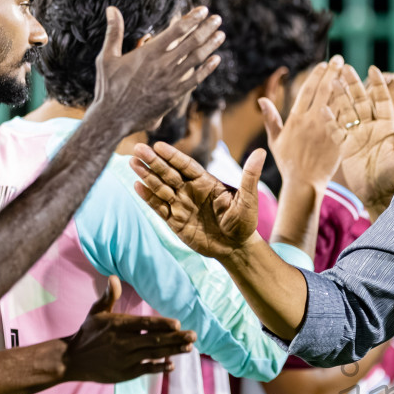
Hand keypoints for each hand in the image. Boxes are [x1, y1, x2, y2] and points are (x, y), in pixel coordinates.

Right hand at [62, 276, 196, 382]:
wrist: (71, 359)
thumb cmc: (88, 332)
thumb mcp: (96, 312)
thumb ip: (109, 296)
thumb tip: (114, 277)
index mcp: (118, 325)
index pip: (144, 324)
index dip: (162, 324)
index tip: (178, 324)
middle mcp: (122, 342)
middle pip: (154, 340)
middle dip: (176, 338)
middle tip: (194, 335)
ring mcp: (124, 359)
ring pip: (153, 355)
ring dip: (173, 352)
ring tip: (189, 348)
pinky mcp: (124, 373)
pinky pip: (145, 370)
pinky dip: (159, 368)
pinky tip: (172, 365)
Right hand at [90, 5, 224, 135]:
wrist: (114, 118)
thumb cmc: (108, 87)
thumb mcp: (107, 58)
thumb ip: (114, 32)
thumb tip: (112, 9)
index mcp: (148, 53)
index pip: (176, 30)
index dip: (192, 18)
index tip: (202, 10)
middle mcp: (163, 65)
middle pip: (191, 42)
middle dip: (206, 28)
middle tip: (217, 18)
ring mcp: (171, 81)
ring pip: (197, 59)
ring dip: (210, 45)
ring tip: (221, 34)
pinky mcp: (175, 95)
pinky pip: (195, 79)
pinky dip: (207, 69)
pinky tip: (216, 59)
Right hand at [133, 142, 265, 260]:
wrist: (236, 248)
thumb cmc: (244, 223)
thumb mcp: (249, 199)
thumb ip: (250, 176)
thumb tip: (262, 152)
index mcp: (206, 183)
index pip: (186, 165)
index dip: (173, 156)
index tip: (159, 145)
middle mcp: (191, 191)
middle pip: (169, 173)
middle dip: (153, 162)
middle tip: (137, 148)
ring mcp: (181, 205)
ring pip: (160, 188)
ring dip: (146, 176)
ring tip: (132, 163)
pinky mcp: (175, 221)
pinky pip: (159, 208)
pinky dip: (148, 198)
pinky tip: (137, 186)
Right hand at [260, 55, 345, 190]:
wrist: (304, 183)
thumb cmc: (288, 163)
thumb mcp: (275, 141)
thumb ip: (271, 119)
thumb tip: (262, 100)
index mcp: (296, 118)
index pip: (307, 90)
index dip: (316, 75)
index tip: (323, 64)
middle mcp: (312, 120)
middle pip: (324, 90)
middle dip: (333, 72)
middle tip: (340, 60)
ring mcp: (326, 129)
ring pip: (338, 101)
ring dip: (344, 84)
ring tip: (351, 72)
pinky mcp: (338, 139)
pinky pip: (348, 119)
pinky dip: (353, 105)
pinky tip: (360, 95)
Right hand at [335, 65, 393, 217]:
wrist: (383, 196)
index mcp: (387, 127)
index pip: (381, 100)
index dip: (378, 85)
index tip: (373, 69)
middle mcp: (371, 129)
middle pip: (361, 101)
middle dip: (353, 84)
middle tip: (344, 67)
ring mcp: (357, 137)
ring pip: (347, 112)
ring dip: (340, 97)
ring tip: (331, 81)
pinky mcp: (346, 148)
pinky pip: (336, 131)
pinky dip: (330, 120)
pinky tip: (323, 108)